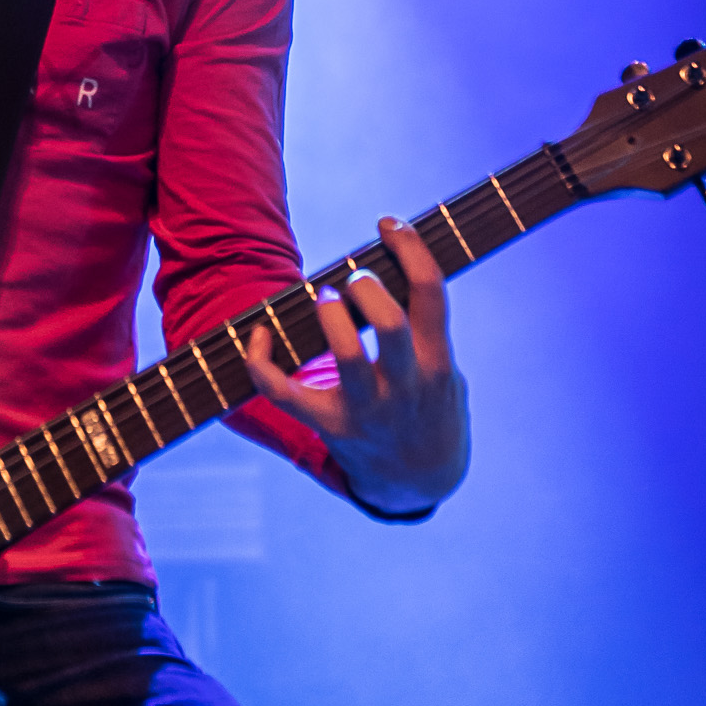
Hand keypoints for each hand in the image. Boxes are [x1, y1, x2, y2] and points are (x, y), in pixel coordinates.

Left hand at [246, 218, 469, 514]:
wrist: (420, 481)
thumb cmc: (428, 407)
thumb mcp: (445, 369)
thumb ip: (427, 327)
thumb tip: (396, 265)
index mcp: (437, 362)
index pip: (430, 291)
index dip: (409, 248)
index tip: (387, 224)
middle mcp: (405, 386)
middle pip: (390, 324)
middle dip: (367, 289)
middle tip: (354, 280)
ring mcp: (367, 409)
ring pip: (345, 356)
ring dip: (329, 317)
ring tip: (326, 300)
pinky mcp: (330, 426)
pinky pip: (284, 394)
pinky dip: (261, 362)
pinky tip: (259, 335)